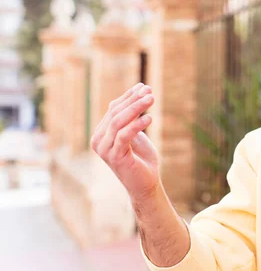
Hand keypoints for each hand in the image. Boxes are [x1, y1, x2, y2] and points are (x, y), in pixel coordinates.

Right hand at [91, 83, 158, 200]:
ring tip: (151, 99)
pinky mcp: (115, 157)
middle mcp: (99, 140)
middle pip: (115, 113)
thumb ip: (131, 117)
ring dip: (136, 108)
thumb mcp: (136, 133)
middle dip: (133, 100)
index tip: (144, 86)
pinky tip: (149, 118)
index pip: (113, 109)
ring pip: (118, 122)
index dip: (128, 96)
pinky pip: (124, 136)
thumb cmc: (141, 158)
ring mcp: (105, 149)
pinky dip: (136, 125)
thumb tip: (137, 92)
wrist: (145, 183)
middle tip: (149, 91)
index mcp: (102, 133)